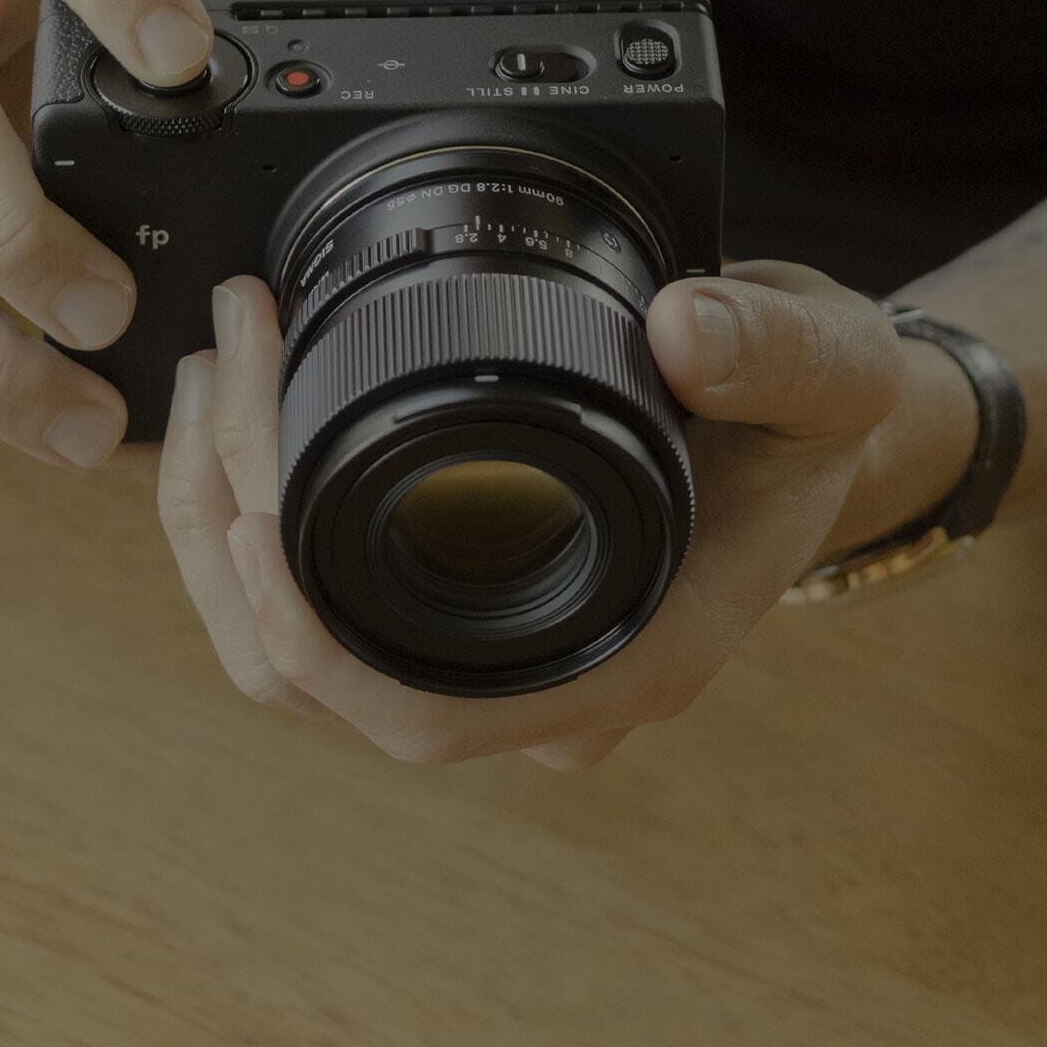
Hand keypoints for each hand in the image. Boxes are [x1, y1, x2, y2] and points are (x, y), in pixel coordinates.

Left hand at [155, 260, 903, 768]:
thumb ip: (776, 352)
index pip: (424, 718)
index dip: (315, 647)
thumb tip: (688, 328)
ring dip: (221, 519)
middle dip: (229, 534)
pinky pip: (312, 592)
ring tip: (215, 367)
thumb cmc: (814, 423)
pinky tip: (237, 407)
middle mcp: (535, 680)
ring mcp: (484, 648)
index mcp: (619, 660)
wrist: (803, 424)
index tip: (249, 520)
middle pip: (321, 682)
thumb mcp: (831, 368)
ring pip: (295, 645)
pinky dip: (250, 508)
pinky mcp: (445, 596)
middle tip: (224, 366)